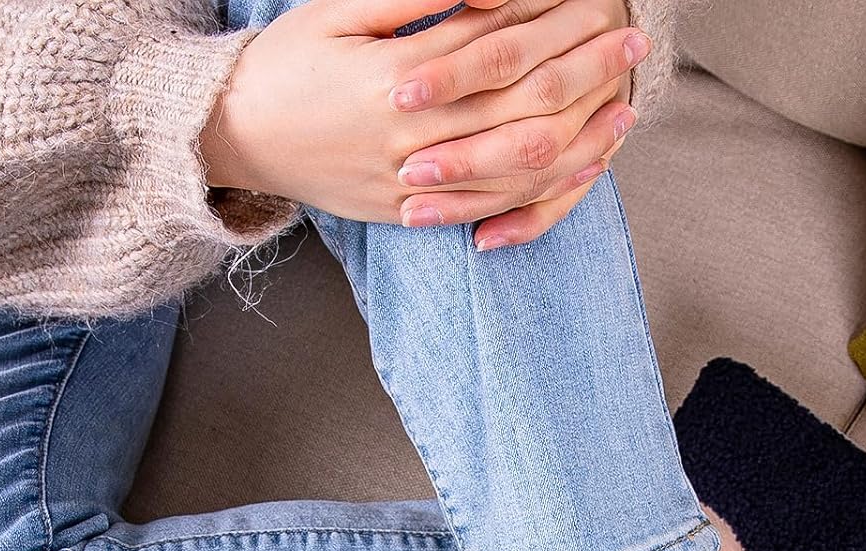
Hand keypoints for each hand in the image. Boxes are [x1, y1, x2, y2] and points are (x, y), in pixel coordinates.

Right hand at [200, 0, 642, 245]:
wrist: (235, 139)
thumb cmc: (286, 63)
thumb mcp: (339, 12)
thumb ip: (414, 1)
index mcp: (394, 82)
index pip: (494, 49)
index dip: (551, 24)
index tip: (600, 1)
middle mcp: (412, 142)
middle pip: (519, 107)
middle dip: (582, 73)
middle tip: (630, 43)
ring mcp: (415, 187)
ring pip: (516, 168)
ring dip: (578, 137)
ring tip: (624, 108)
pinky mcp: (413, 215)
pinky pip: (491, 211)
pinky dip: (542, 193)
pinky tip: (578, 169)